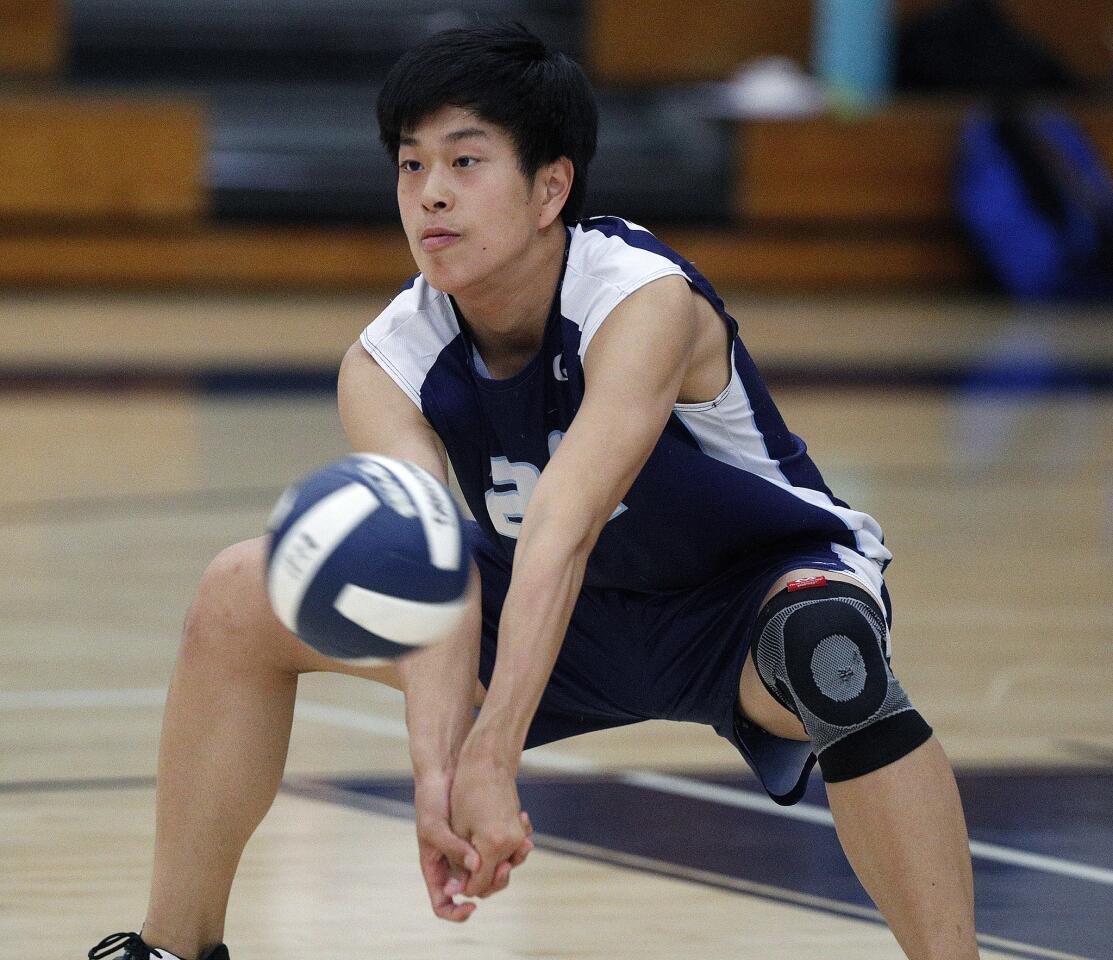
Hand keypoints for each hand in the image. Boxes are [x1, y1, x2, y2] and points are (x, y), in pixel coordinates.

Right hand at [414, 774, 532, 920]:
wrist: (444, 774)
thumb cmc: (431, 801)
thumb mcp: (435, 827)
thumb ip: (454, 848)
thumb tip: (476, 868)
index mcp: (436, 870)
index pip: (443, 904)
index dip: (456, 913)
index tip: (473, 905)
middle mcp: (454, 866)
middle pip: (476, 889)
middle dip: (494, 881)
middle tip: (506, 865)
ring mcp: (470, 853)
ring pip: (492, 871)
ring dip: (509, 861)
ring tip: (523, 843)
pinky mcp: (485, 838)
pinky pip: (500, 851)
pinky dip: (513, 844)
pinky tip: (522, 826)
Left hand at [450, 752, 532, 897]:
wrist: (488, 762)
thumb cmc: (466, 793)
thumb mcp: (458, 829)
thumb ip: (461, 861)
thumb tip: (460, 889)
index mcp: (494, 846)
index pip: (480, 883)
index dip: (465, 887)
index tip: (452, 885)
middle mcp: (512, 843)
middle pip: (496, 878)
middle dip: (479, 881)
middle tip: (461, 875)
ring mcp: (518, 834)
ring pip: (505, 865)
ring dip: (490, 869)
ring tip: (472, 864)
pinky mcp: (519, 826)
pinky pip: (512, 850)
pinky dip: (500, 854)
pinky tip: (485, 848)